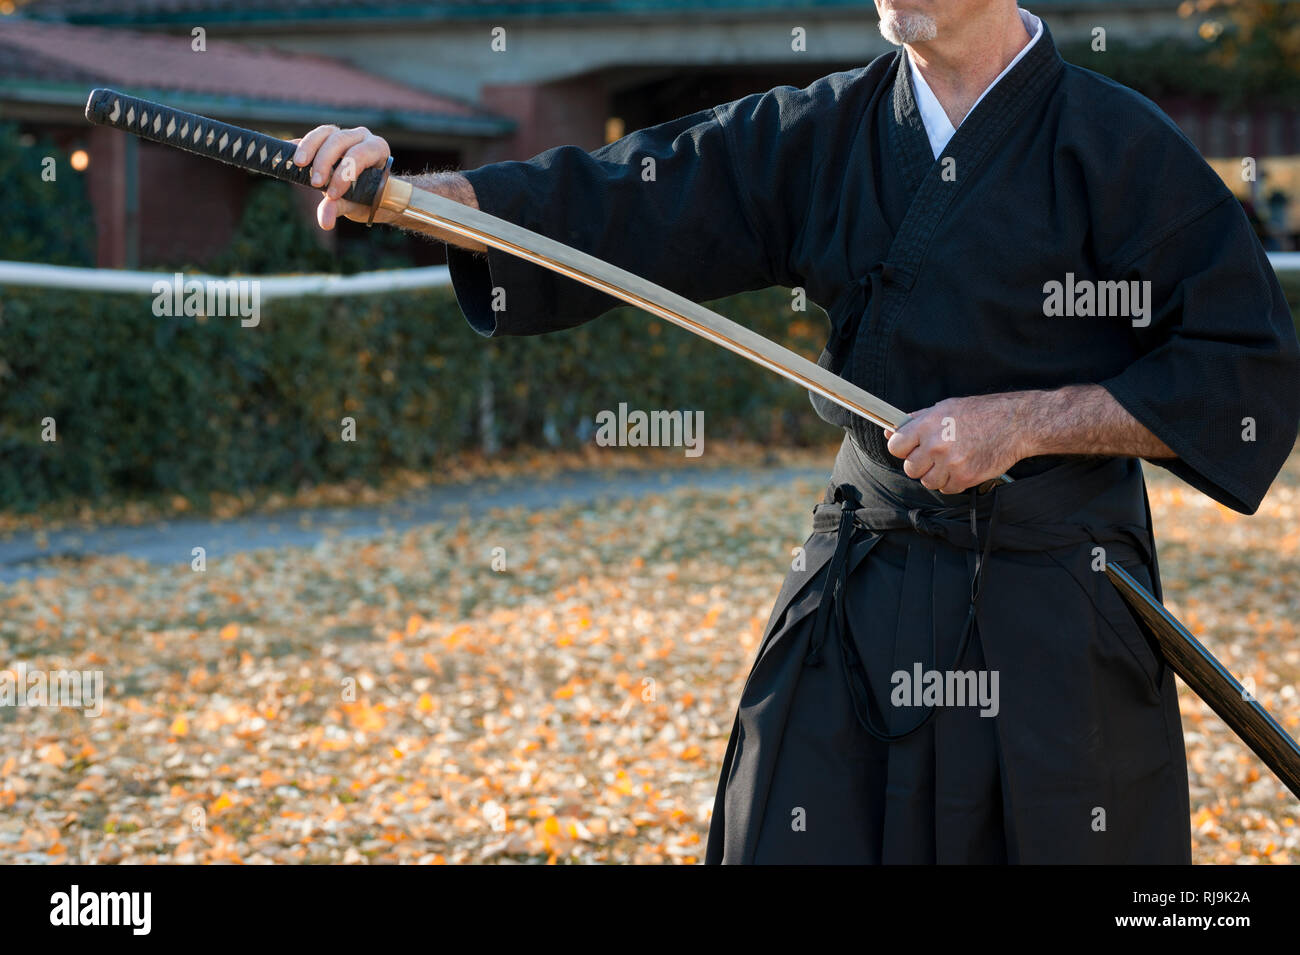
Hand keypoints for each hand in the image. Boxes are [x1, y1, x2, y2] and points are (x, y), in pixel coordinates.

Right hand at [290, 125, 392, 229]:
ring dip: (309, 147)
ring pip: (325, 133)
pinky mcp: (327, 137)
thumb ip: (339, 208)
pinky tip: (289, 157)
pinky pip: (313, 137)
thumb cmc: (366, 198)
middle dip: (324, 161)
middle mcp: (362, 137)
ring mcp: (344, 134)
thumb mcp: (354, 205)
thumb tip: (324, 221)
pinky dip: (300, 145)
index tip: (332, 194)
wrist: (365, 193)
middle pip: (340, 140)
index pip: (359, 155)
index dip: (344, 173)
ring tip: (299, 164)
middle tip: (315, 183)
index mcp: (376, 149)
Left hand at [884, 393, 1032, 493]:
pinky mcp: (965, 478)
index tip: (910, 448)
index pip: (895, 447)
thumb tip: (890, 432)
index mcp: (928, 425)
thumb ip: (916, 420)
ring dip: (935, 475)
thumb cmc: (981, 413)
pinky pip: (945, 489)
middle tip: (935, 455)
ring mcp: (951, 463)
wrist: (1015, 423)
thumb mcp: (945, 408)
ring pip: (927, 482)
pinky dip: (951, 483)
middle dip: (920, 464)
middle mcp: (937, 445)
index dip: (901, 449)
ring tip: (950, 461)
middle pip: (910, 468)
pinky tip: (961, 468)